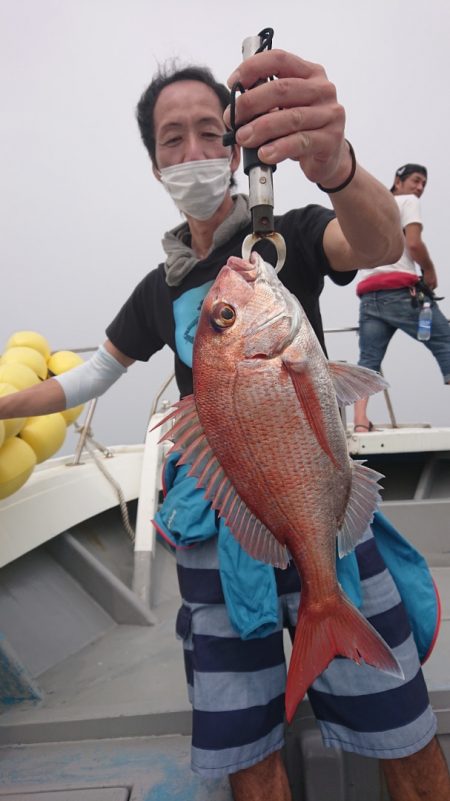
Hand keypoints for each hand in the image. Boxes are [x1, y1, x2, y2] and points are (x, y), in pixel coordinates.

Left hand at [225, 49, 350, 187]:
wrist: (329, 155)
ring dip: (261, 128)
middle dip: (250, 103)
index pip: (279, 59)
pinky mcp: (330, 139)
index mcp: (309, 73)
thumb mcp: (285, 107)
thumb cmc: (302, 128)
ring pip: (291, 117)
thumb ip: (266, 100)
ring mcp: (329, 114)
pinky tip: (264, 154)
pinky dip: (279, 148)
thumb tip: (236, 105)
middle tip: (232, 119)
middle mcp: (322, 89)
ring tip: (243, 138)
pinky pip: (301, 142)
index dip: (252, 68)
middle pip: (282, 89)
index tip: (232, 83)